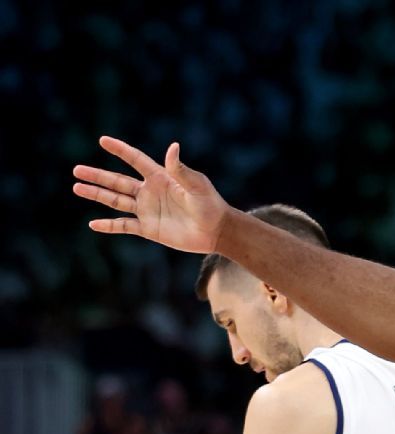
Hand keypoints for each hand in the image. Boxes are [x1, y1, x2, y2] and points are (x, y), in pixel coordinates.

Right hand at [73, 136, 230, 253]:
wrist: (216, 231)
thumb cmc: (210, 204)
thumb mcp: (197, 185)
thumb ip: (181, 170)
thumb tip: (172, 147)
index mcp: (160, 178)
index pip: (135, 160)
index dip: (120, 150)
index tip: (103, 140)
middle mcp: (150, 192)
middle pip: (118, 181)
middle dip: (97, 175)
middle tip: (76, 169)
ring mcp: (147, 210)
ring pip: (116, 200)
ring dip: (97, 195)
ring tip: (76, 187)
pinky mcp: (149, 228)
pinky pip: (124, 226)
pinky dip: (109, 226)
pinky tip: (93, 224)